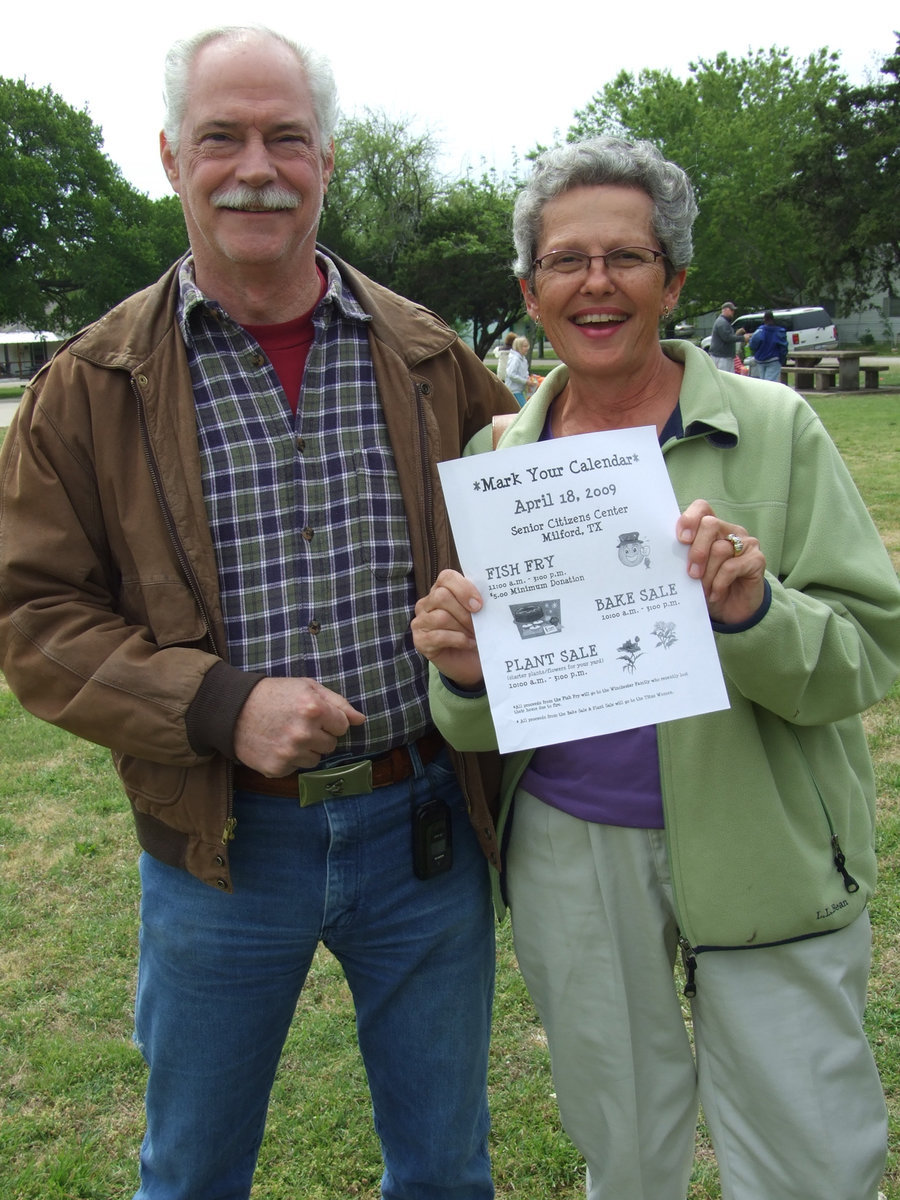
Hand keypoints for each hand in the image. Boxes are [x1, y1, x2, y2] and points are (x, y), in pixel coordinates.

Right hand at [233, 677, 365, 775]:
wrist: (232, 710)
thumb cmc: (273, 694)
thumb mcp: (306, 687)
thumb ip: (338, 702)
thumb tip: (361, 720)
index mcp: (314, 709)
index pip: (342, 725)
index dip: (330, 719)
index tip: (314, 715)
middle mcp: (304, 733)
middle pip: (331, 745)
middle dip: (319, 735)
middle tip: (298, 724)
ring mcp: (290, 753)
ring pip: (315, 759)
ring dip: (306, 749)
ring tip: (286, 734)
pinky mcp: (277, 768)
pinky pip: (297, 769)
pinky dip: (289, 760)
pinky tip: (275, 745)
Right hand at [412, 570, 484, 688]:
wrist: (470, 662)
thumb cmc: (473, 633)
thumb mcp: (478, 614)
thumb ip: (477, 601)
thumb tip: (488, 596)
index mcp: (441, 590)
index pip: (446, 577)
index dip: (463, 588)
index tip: (479, 604)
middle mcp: (426, 603)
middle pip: (442, 597)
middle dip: (464, 612)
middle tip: (478, 624)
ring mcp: (420, 622)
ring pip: (440, 617)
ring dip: (462, 628)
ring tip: (474, 635)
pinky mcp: (419, 640)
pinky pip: (438, 636)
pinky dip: (458, 640)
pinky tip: (468, 643)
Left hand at [676, 500, 765, 624]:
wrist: (732, 610)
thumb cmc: (708, 586)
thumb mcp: (692, 571)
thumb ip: (683, 557)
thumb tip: (666, 554)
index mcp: (712, 529)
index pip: (702, 508)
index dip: (690, 518)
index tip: (681, 539)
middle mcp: (730, 530)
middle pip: (710, 524)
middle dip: (697, 550)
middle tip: (691, 573)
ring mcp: (746, 543)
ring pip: (720, 549)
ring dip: (707, 574)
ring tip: (702, 590)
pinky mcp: (757, 559)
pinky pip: (732, 566)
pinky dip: (719, 583)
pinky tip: (715, 593)